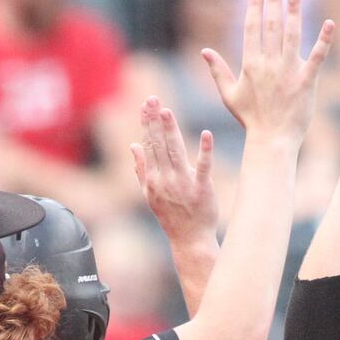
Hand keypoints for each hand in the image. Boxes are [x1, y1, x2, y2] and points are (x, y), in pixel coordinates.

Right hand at [130, 98, 218, 247]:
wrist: (189, 240)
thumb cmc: (172, 217)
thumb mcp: (150, 194)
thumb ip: (141, 169)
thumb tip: (133, 146)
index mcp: (152, 179)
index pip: (147, 145)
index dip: (146, 124)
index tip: (145, 104)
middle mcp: (164, 179)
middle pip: (158, 145)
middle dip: (154, 121)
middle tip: (153, 98)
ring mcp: (182, 184)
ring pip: (175, 152)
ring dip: (170, 130)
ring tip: (166, 111)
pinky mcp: (201, 190)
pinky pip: (203, 167)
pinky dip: (205, 151)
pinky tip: (206, 134)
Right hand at [201, 0, 333, 146]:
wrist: (271, 141)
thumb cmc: (250, 119)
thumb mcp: (229, 94)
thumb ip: (218, 70)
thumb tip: (204, 51)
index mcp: (250, 65)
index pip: (252, 28)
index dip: (254, 5)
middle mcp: (269, 64)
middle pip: (272, 25)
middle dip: (274, 0)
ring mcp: (288, 72)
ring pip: (292, 35)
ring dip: (294, 12)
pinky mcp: (307, 82)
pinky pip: (317, 57)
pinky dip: (324, 40)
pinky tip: (330, 23)